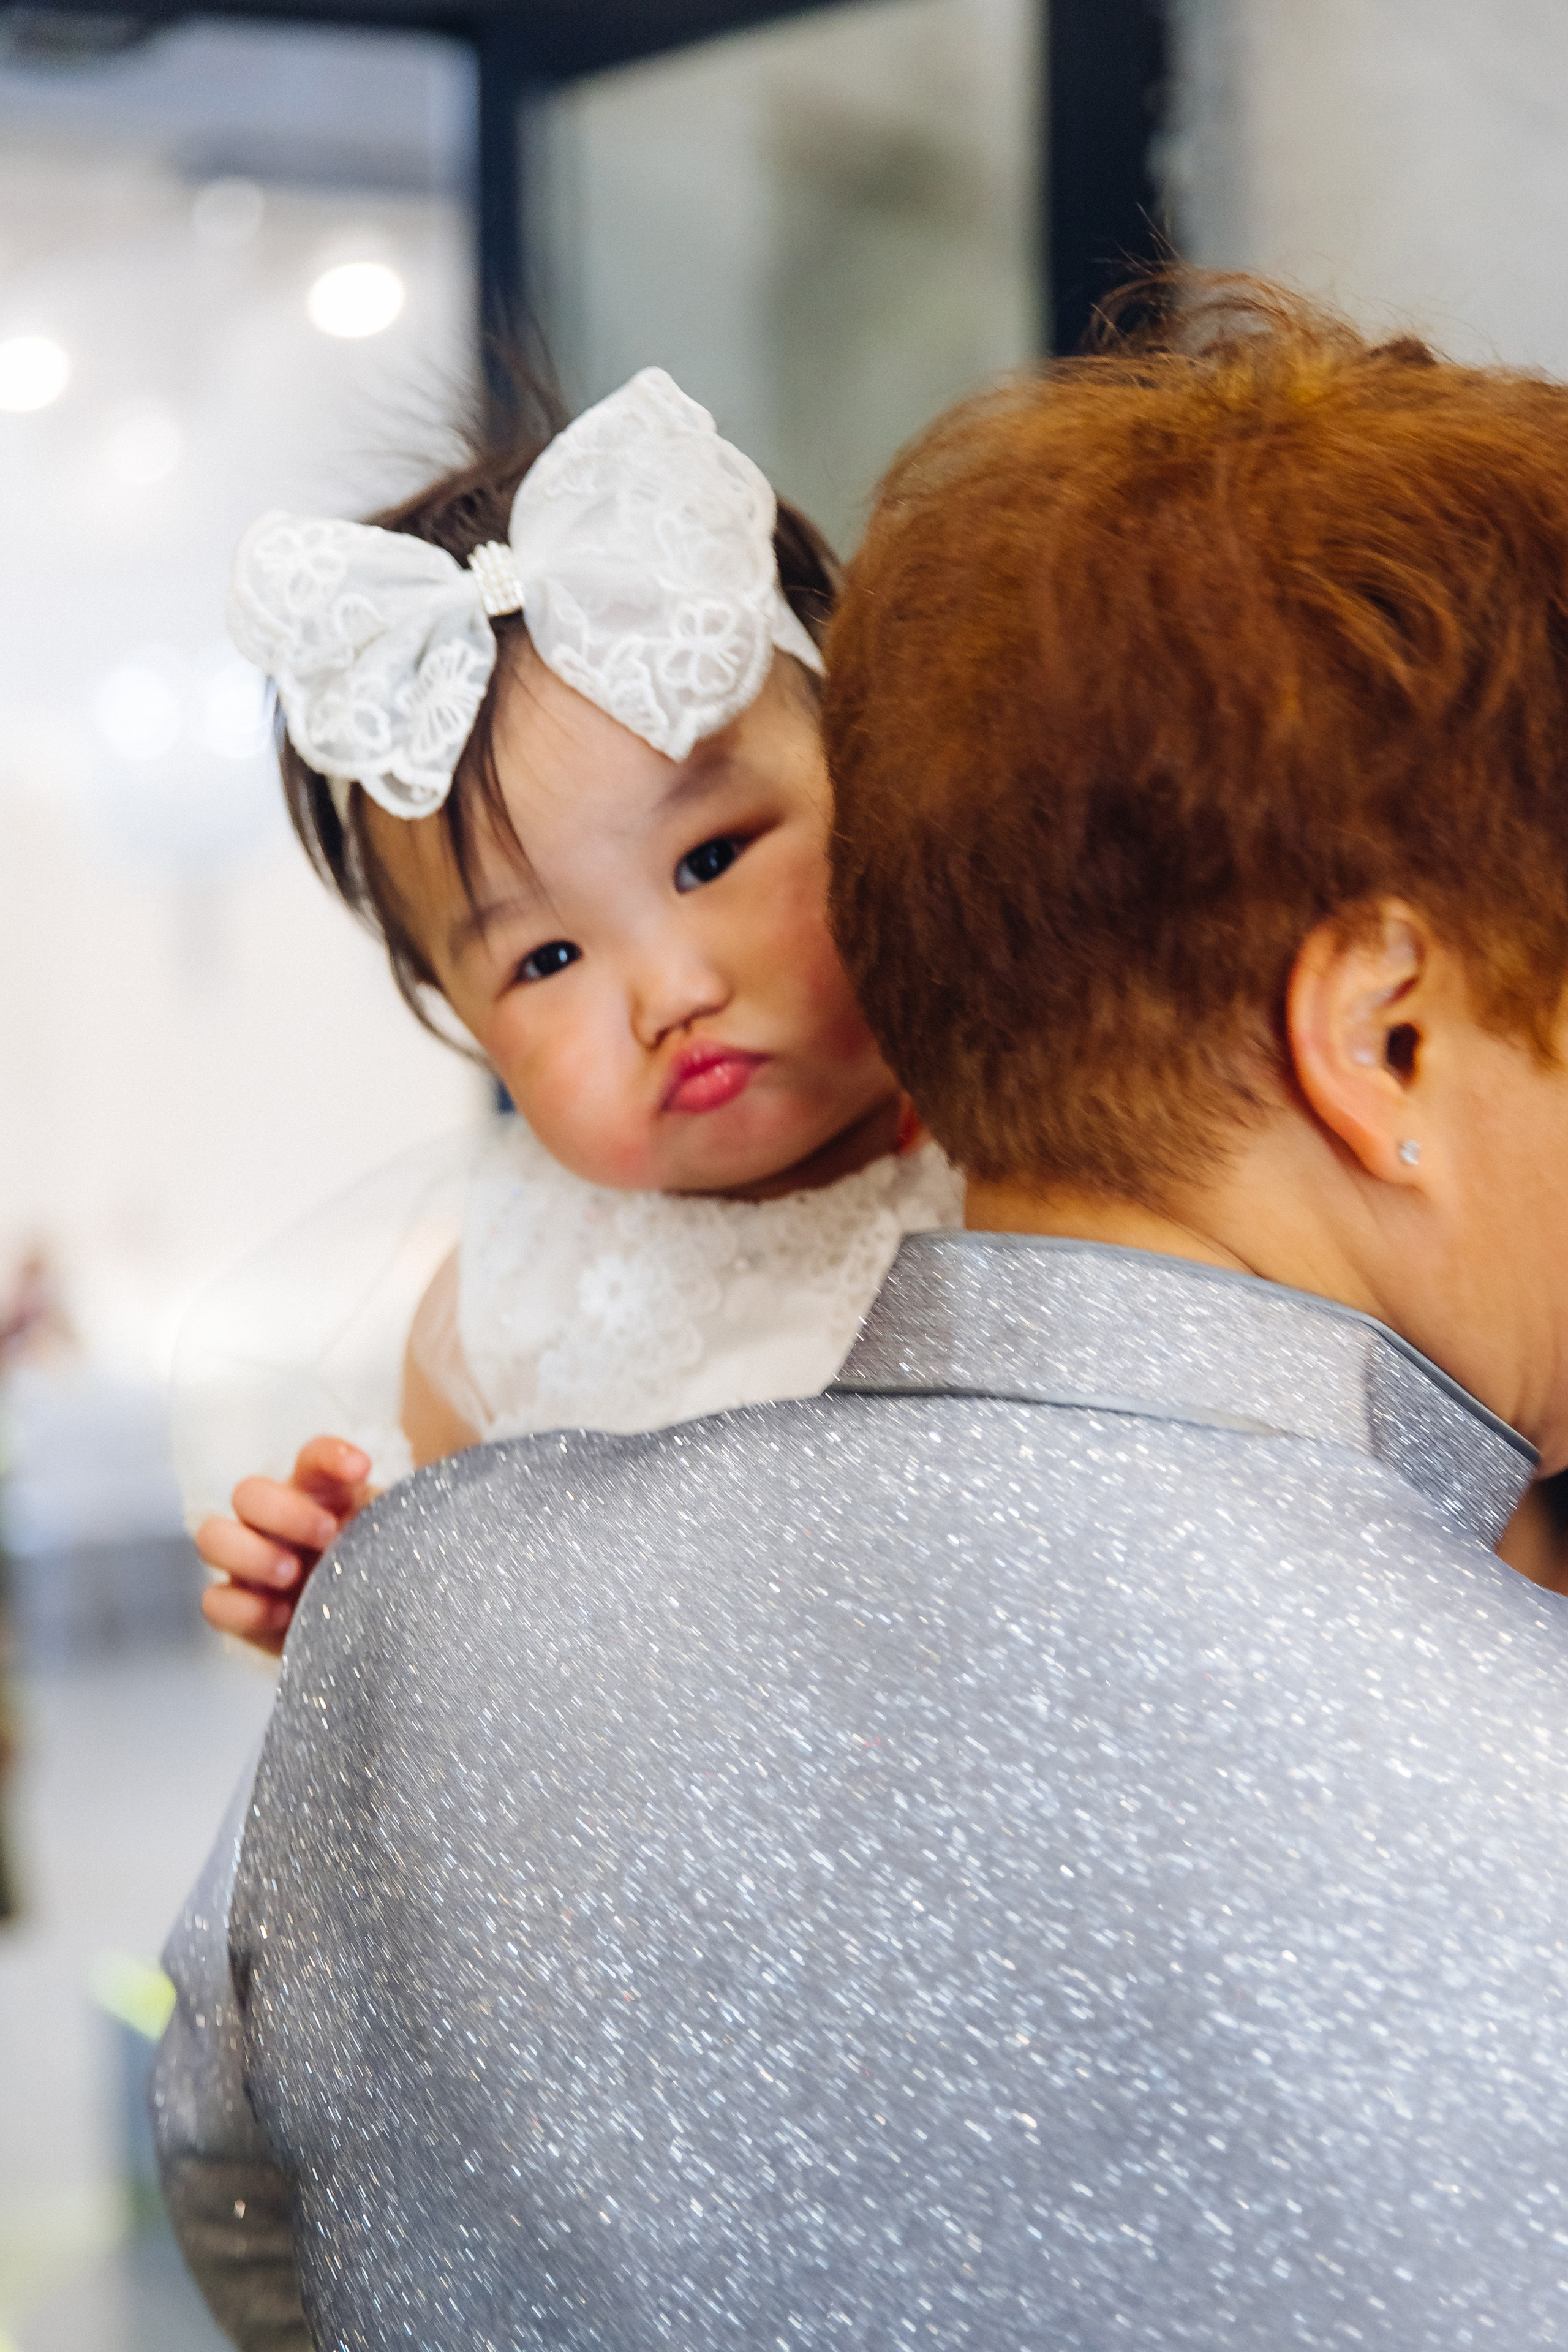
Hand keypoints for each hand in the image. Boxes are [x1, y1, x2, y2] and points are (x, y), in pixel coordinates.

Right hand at [196, 1437, 374, 1658]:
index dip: (332, 1455)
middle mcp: (276, 1520)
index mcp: (319, 1494)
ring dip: (250, 1553)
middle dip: (284, 1511)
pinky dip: (243, 1607)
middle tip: (327, 1534)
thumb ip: (392, 1524)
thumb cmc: (380, 1572)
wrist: (367, 1631)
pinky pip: (213, 1601)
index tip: (361, 1468)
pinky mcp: (239, 1607)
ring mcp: (249, 1562)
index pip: (313, 1457)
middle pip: (249, 1491)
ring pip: (212, 1536)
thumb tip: (407, 1520)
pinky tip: (283, 1615)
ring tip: (292, 1575)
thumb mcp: (392, 1543)